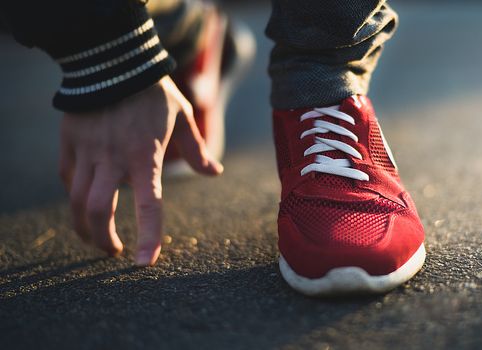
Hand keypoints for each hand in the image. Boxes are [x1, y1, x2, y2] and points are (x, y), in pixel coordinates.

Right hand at [58, 77, 222, 265]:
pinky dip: (75, 194)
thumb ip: (196, 149)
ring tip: (95, 238)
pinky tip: (83, 201)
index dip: (148, 237)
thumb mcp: (181, 116)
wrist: (114, 60)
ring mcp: (88, 150)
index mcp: (145, 156)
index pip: (148, 206)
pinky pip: (67, 177)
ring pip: (76, 201)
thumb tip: (214, 173)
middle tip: (113, 251)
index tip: (145, 263)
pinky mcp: (69, 142)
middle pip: (97, 211)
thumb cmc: (153, 92)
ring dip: (84, 227)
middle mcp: (113, 158)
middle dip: (102, 240)